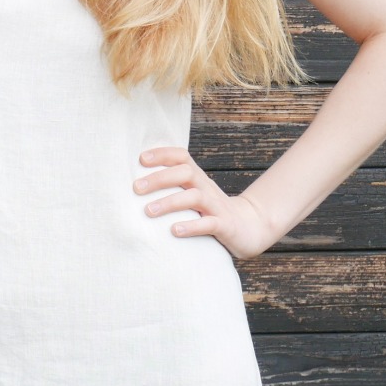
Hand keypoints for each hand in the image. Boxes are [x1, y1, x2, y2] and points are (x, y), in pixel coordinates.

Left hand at [133, 146, 275, 260]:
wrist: (250, 227)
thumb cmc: (211, 210)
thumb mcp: (193, 193)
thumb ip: (173, 186)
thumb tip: (137, 182)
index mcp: (197, 177)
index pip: (181, 156)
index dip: (162, 154)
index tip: (141, 159)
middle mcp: (206, 187)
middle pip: (185, 173)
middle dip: (159, 179)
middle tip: (136, 188)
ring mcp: (217, 206)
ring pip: (194, 197)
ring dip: (169, 202)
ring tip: (148, 211)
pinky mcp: (225, 226)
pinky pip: (209, 223)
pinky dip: (191, 226)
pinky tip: (174, 231)